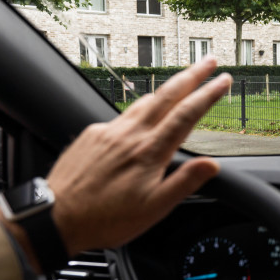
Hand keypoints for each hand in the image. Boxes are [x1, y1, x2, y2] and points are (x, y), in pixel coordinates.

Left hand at [45, 56, 231, 255]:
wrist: (55, 218)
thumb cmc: (105, 218)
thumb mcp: (154, 209)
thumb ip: (184, 182)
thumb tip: (212, 165)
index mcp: (149, 152)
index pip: (186, 114)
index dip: (208, 94)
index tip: (223, 80)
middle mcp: (130, 135)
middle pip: (167, 95)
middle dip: (192, 75)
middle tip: (209, 61)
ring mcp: (109, 131)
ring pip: (144, 101)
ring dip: (168, 88)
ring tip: (183, 81)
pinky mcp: (92, 134)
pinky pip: (123, 115)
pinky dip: (141, 108)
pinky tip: (143, 115)